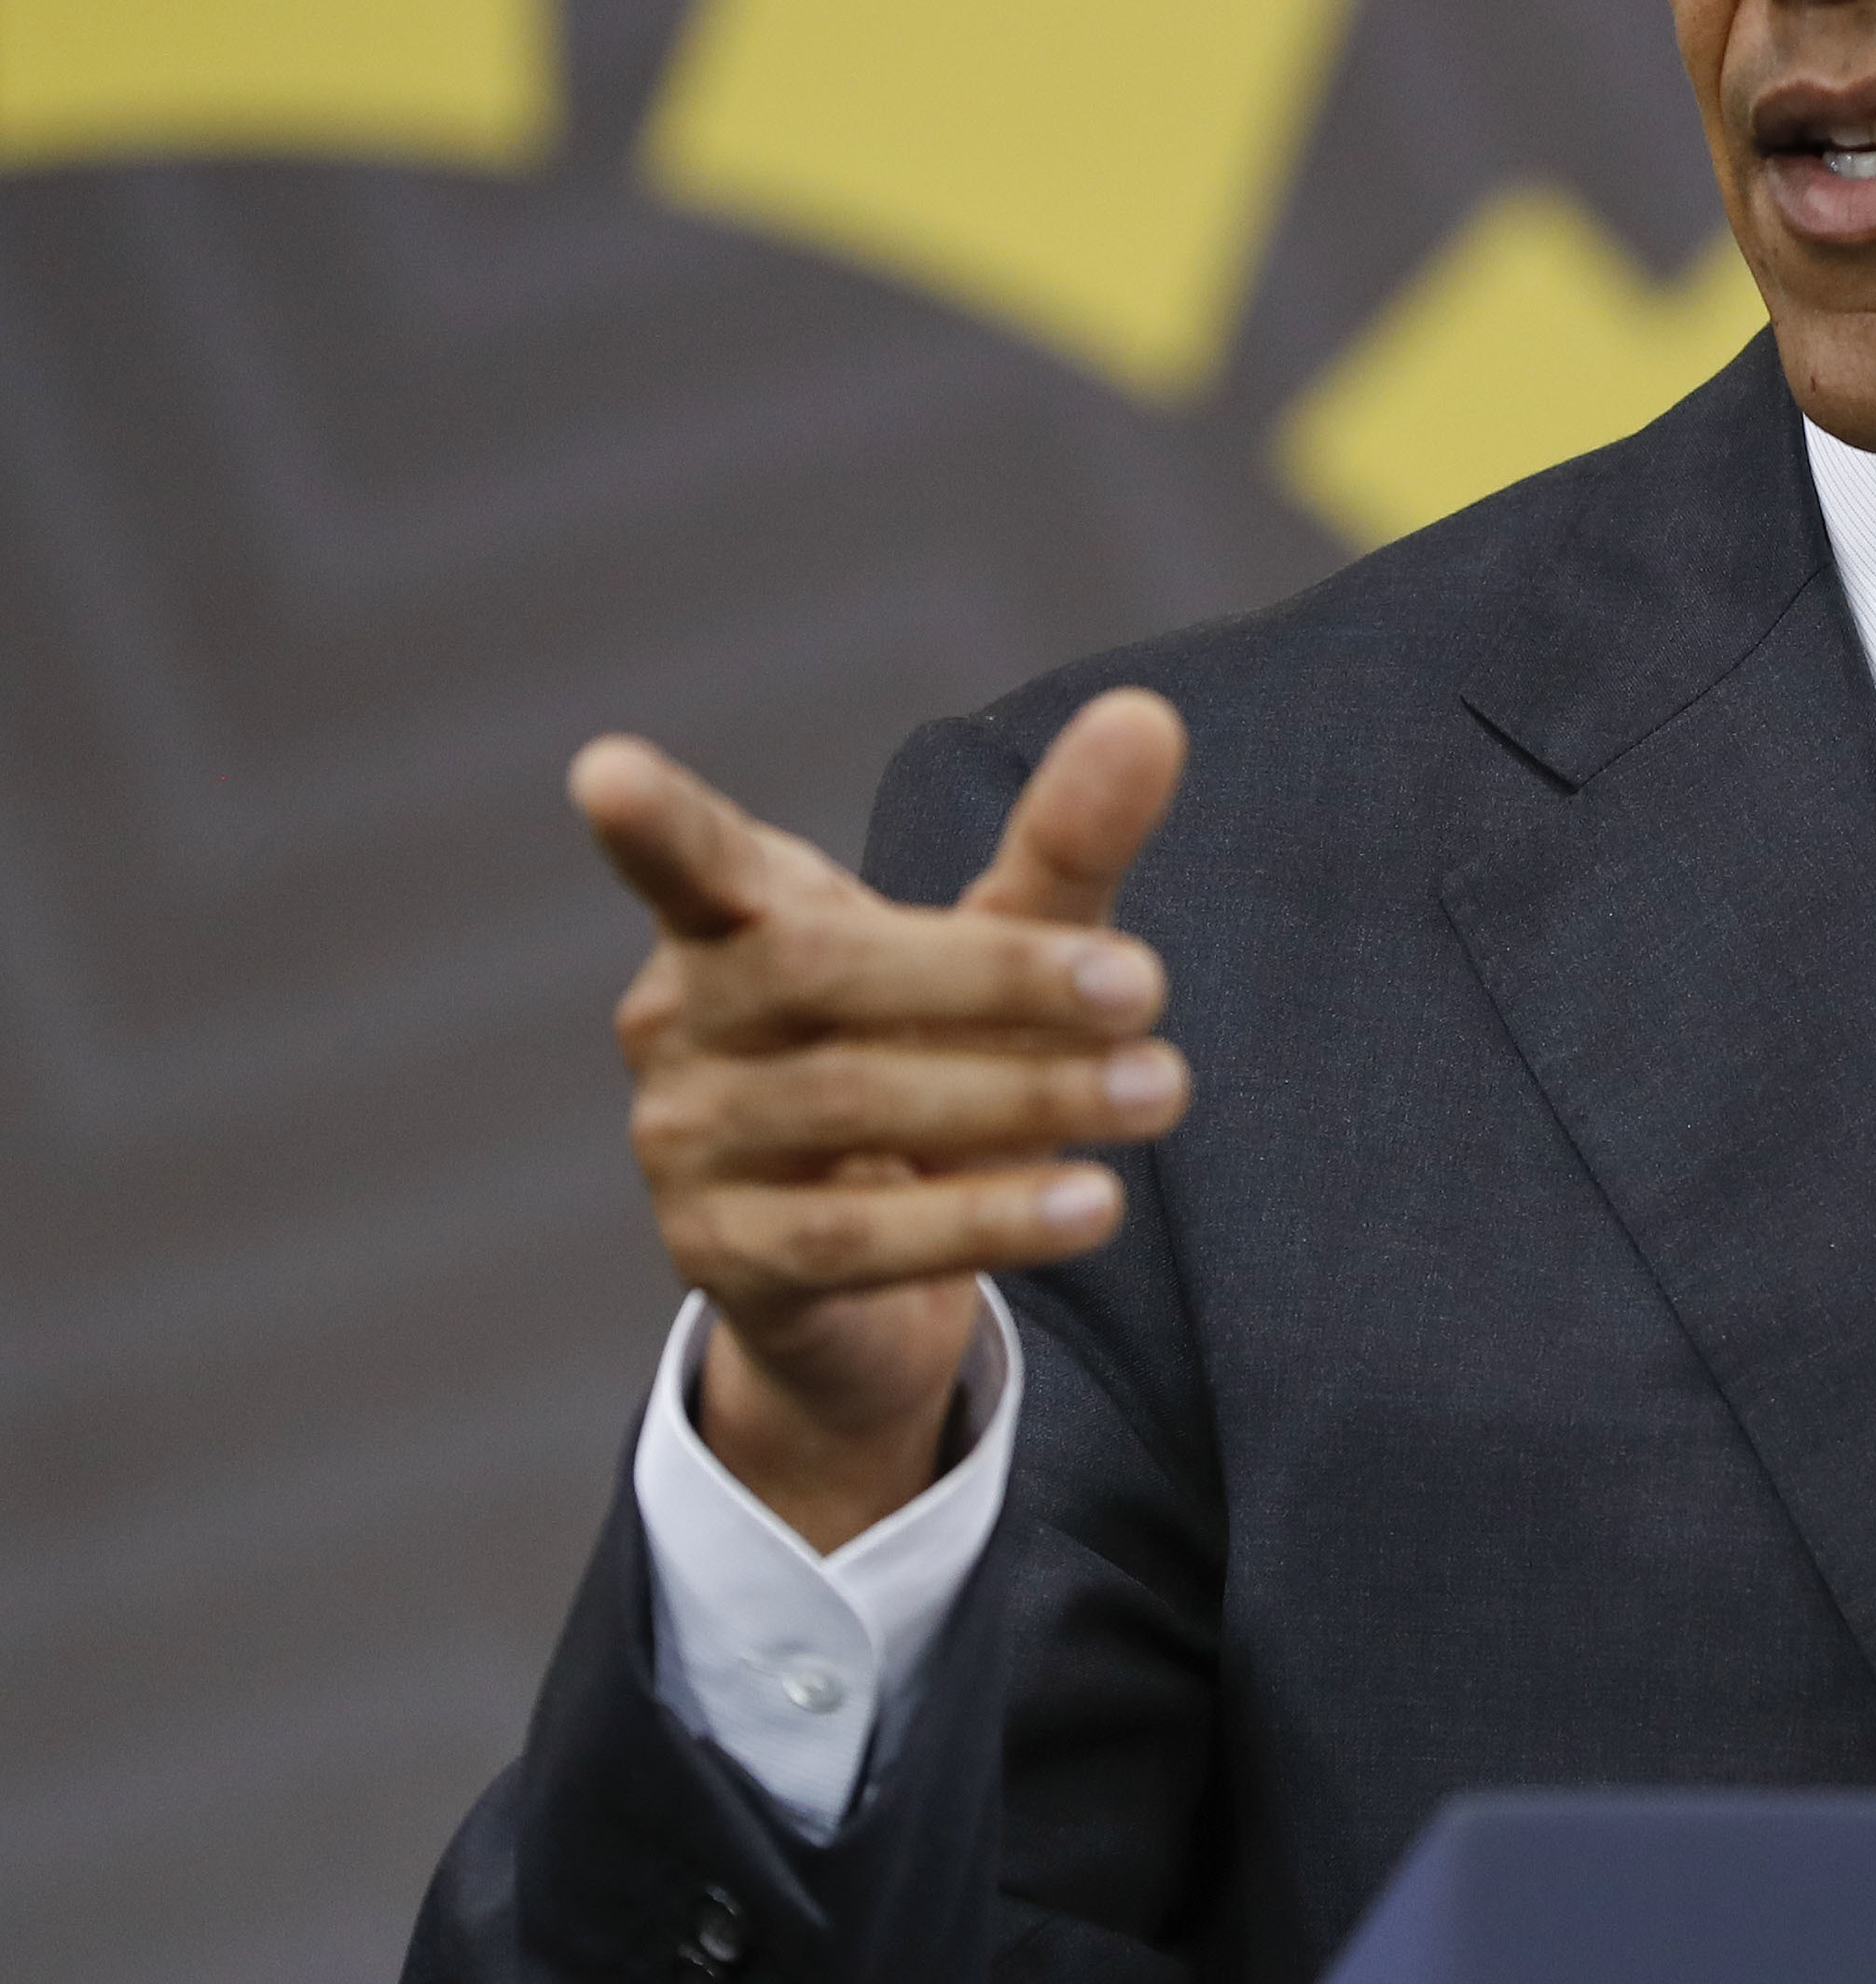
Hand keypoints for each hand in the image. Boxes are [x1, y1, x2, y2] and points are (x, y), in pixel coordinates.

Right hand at [575, 690, 1190, 1550]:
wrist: (878, 1270)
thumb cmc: (930, 1057)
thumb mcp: (1005, 948)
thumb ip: (1066, 841)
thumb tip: (1149, 713)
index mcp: (738, 921)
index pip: (690, 862)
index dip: (654, 825)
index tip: (607, 773)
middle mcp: (685, 1023)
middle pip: (820, 973)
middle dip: (993, 976)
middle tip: (1146, 986)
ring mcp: (689, 1144)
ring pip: (851, 1105)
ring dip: (1025, 1097)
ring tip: (1161, 1090)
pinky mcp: (728, 1258)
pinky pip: (856, 1238)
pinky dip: (987, 1218)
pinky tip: (1095, 1205)